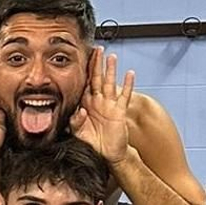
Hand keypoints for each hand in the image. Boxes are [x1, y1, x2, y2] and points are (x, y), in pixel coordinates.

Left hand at [70, 47, 135, 166]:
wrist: (106, 154)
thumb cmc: (92, 143)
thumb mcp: (79, 133)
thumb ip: (76, 122)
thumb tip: (79, 112)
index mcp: (86, 105)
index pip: (84, 84)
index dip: (83, 72)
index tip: (82, 59)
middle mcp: (98, 102)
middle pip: (97, 79)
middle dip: (97, 64)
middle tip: (97, 50)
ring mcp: (110, 105)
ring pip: (110, 83)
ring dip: (111, 70)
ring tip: (111, 57)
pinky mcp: (119, 111)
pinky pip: (124, 96)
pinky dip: (127, 85)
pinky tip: (129, 74)